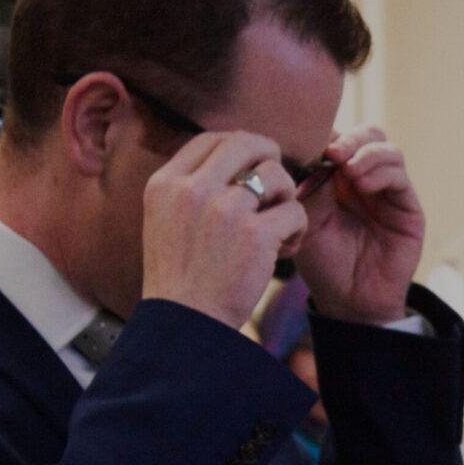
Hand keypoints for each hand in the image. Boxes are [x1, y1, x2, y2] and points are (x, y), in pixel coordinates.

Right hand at [142, 132, 305, 329]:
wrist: (185, 325)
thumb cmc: (181, 278)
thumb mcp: (165, 221)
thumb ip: (189, 187)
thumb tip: (231, 157)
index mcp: (166, 183)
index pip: (212, 138)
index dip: (240, 148)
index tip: (251, 169)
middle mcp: (192, 190)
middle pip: (248, 143)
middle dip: (270, 160)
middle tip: (275, 189)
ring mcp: (225, 211)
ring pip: (277, 175)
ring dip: (287, 196)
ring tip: (279, 225)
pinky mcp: (256, 236)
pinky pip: (295, 211)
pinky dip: (298, 229)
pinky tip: (286, 248)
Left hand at [293, 126, 424, 323]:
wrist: (349, 300)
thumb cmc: (323, 263)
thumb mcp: (306, 220)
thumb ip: (313, 186)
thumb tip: (321, 153)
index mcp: (337, 178)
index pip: (338, 139)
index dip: (327, 136)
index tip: (310, 147)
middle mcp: (365, 179)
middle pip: (367, 135)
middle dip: (350, 138)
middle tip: (333, 153)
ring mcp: (388, 192)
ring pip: (387, 149)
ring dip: (366, 153)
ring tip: (348, 171)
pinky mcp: (407, 208)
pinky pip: (400, 176)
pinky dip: (382, 172)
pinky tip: (363, 185)